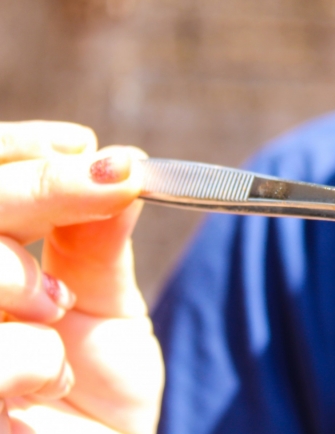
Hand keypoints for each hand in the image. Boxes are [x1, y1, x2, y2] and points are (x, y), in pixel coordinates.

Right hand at [0, 121, 163, 432]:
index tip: (85, 145)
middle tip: (107, 188)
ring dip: (16, 276)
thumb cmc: (95, 387)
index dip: (18, 150)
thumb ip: (98, 243)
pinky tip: (46, 382)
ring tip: (57, 311)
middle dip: (34, 187)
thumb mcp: (107, 307)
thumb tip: (120, 163)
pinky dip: (27, 359)